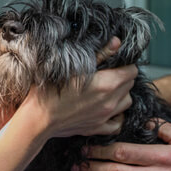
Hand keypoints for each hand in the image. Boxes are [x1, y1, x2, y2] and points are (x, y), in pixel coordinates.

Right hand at [21, 37, 137, 137]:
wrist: (38, 118)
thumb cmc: (51, 90)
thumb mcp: (74, 66)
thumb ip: (100, 54)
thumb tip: (117, 42)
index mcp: (107, 83)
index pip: (132, 71)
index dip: (125, 64)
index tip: (116, 63)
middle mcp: (110, 101)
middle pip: (130, 85)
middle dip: (123, 77)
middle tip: (110, 73)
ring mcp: (105, 116)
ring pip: (127, 102)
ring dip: (122, 95)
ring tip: (109, 90)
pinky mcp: (97, 128)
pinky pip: (118, 124)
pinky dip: (117, 116)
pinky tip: (108, 109)